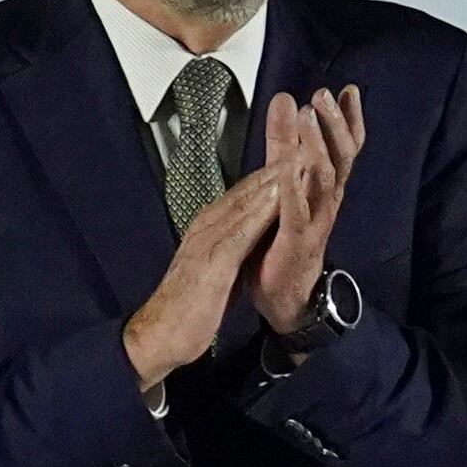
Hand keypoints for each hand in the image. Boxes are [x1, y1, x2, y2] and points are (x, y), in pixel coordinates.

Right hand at [123, 107, 287, 398]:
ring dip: (275, 174)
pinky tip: (281, 193)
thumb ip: (233, 246)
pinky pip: (242, 229)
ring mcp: (209, 239)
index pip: (247, 192)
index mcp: (210, 227)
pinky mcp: (213, 260)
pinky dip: (263, 208)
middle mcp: (209, 225)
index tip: (299, 148)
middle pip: (249, 187)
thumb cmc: (189, 305)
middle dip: (279, 160)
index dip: (275, 170)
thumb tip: (250, 235)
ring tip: (301, 150)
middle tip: (304, 132)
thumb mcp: (217, 267)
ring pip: (247, 199)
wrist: (161, 333)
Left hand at [245, 87, 365, 335]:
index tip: (348, 88)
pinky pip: (297, 210)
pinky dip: (293, 187)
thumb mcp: (286, 182)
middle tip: (324, 95)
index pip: (347, 148)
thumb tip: (288, 99)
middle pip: (342, 158)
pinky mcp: (296, 240)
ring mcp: (315, 221)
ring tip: (308, 117)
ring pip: (325, 178)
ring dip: (317, 146)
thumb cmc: (285, 238)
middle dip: (335, 124)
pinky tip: (287, 168)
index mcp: (327, 188)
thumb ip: (285, 143)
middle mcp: (328, 201)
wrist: (286, 297)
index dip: (349, 118)